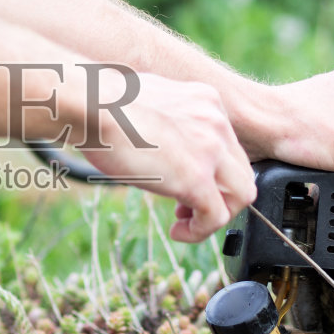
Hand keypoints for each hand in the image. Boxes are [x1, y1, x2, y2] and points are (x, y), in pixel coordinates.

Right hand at [76, 69, 256, 242]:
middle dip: (220, 193)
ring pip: (241, 194)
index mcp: (206, 100)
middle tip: (188, 206)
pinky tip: (178, 232)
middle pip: (241, 170)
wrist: (92, 104)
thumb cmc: (101, 103)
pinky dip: (200, 231)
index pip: (228, 145)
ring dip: (217, 213)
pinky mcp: (197, 178)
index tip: (185, 181)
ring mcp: (211, 150)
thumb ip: (167, 122)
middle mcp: (216, 121)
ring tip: (185, 222)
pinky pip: (216, 216)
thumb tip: (158, 143)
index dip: (212, 170)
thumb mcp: (149, 103)